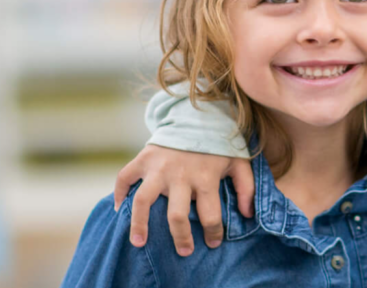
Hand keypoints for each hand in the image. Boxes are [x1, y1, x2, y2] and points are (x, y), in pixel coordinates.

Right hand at [113, 144, 254, 255]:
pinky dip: (118, 193)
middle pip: (177, 215)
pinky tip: (119, 210)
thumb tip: (248, 214)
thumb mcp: (239, 161)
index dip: (213, 232)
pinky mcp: (143, 159)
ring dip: (139, 224)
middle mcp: (180, 175)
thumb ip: (247, 187)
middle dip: (181, 237)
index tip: (213, 243)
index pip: (210, 214)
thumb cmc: (218, 144)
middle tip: (184, 251)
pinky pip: (124, 178)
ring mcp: (158, 168)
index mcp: (205, 177)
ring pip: (143, 201)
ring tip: (138, 243)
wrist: (195, 114)